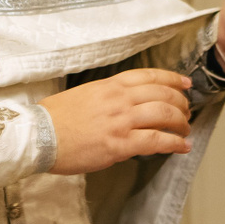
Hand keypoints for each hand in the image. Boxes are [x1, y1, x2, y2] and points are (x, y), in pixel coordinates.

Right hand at [42, 69, 191, 174]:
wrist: (38, 136)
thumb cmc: (55, 119)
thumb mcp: (84, 95)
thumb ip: (108, 98)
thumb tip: (125, 108)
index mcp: (110, 85)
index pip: (149, 76)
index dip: (172, 79)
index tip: (185, 83)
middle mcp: (119, 99)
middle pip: (163, 94)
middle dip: (181, 103)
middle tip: (186, 112)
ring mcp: (121, 121)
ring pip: (165, 114)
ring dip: (181, 123)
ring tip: (186, 130)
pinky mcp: (120, 144)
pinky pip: (157, 141)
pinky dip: (175, 143)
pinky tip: (182, 147)